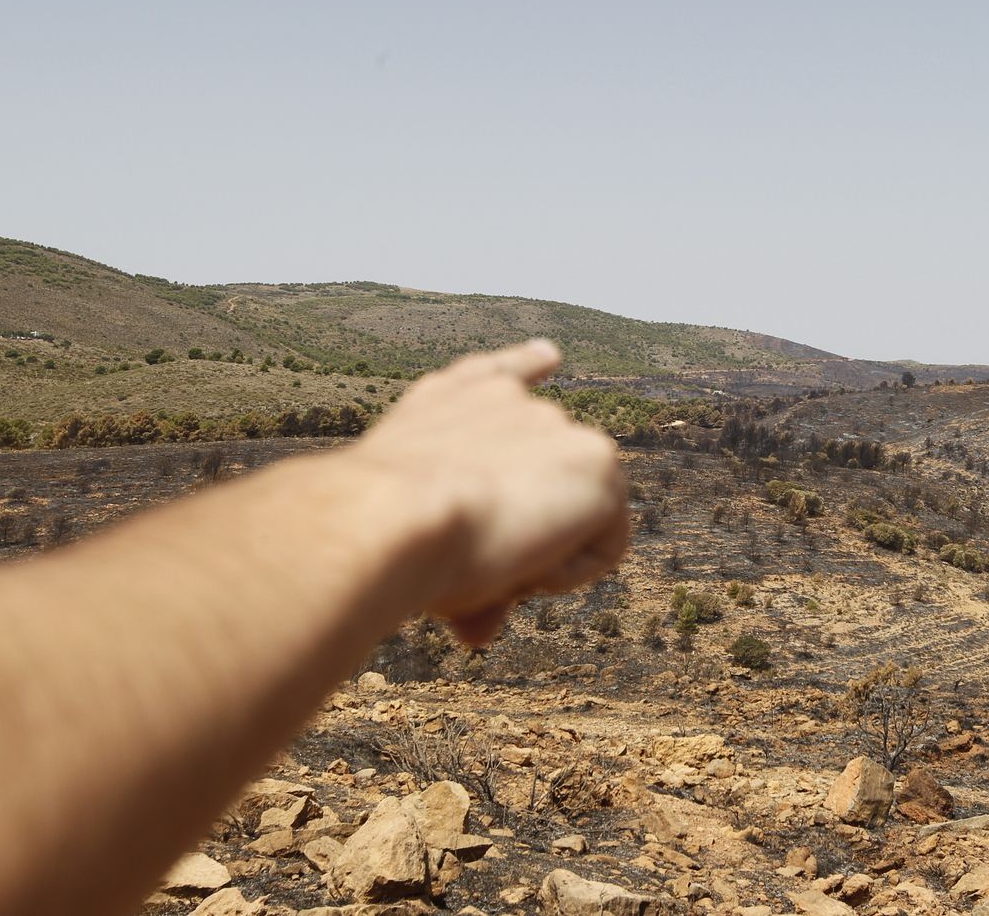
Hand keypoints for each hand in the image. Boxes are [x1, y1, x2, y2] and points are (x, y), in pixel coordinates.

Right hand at [341, 340, 629, 644]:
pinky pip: (605, 543)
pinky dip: (570, 571)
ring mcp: (556, 424)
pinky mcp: (597, 457)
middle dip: (524, 542)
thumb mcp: (420, 544)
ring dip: (542, 556)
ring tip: (489, 560)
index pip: (503, 378)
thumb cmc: (383, 536)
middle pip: (543, 486)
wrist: (390, 516)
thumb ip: (466, 569)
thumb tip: (479, 632)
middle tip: (474, 574)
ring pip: (575, 519)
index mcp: (450, 401)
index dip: (526, 366)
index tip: (548, 356)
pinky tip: (526, 565)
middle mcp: (505, 400)